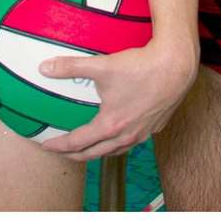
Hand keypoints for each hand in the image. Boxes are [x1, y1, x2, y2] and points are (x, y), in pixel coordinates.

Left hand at [35, 36, 196, 161]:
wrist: (175, 66)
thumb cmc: (139, 67)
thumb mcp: (101, 65)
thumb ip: (71, 67)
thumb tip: (44, 68)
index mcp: (110, 125)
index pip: (78, 142)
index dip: (59, 145)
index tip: (46, 146)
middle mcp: (126, 135)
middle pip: (96, 153)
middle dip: (76, 155)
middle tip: (62, 152)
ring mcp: (143, 133)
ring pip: (116, 150)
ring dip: (100, 152)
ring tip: (90, 148)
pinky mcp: (156, 126)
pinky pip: (134, 141)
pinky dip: (121, 142)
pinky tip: (120, 133)